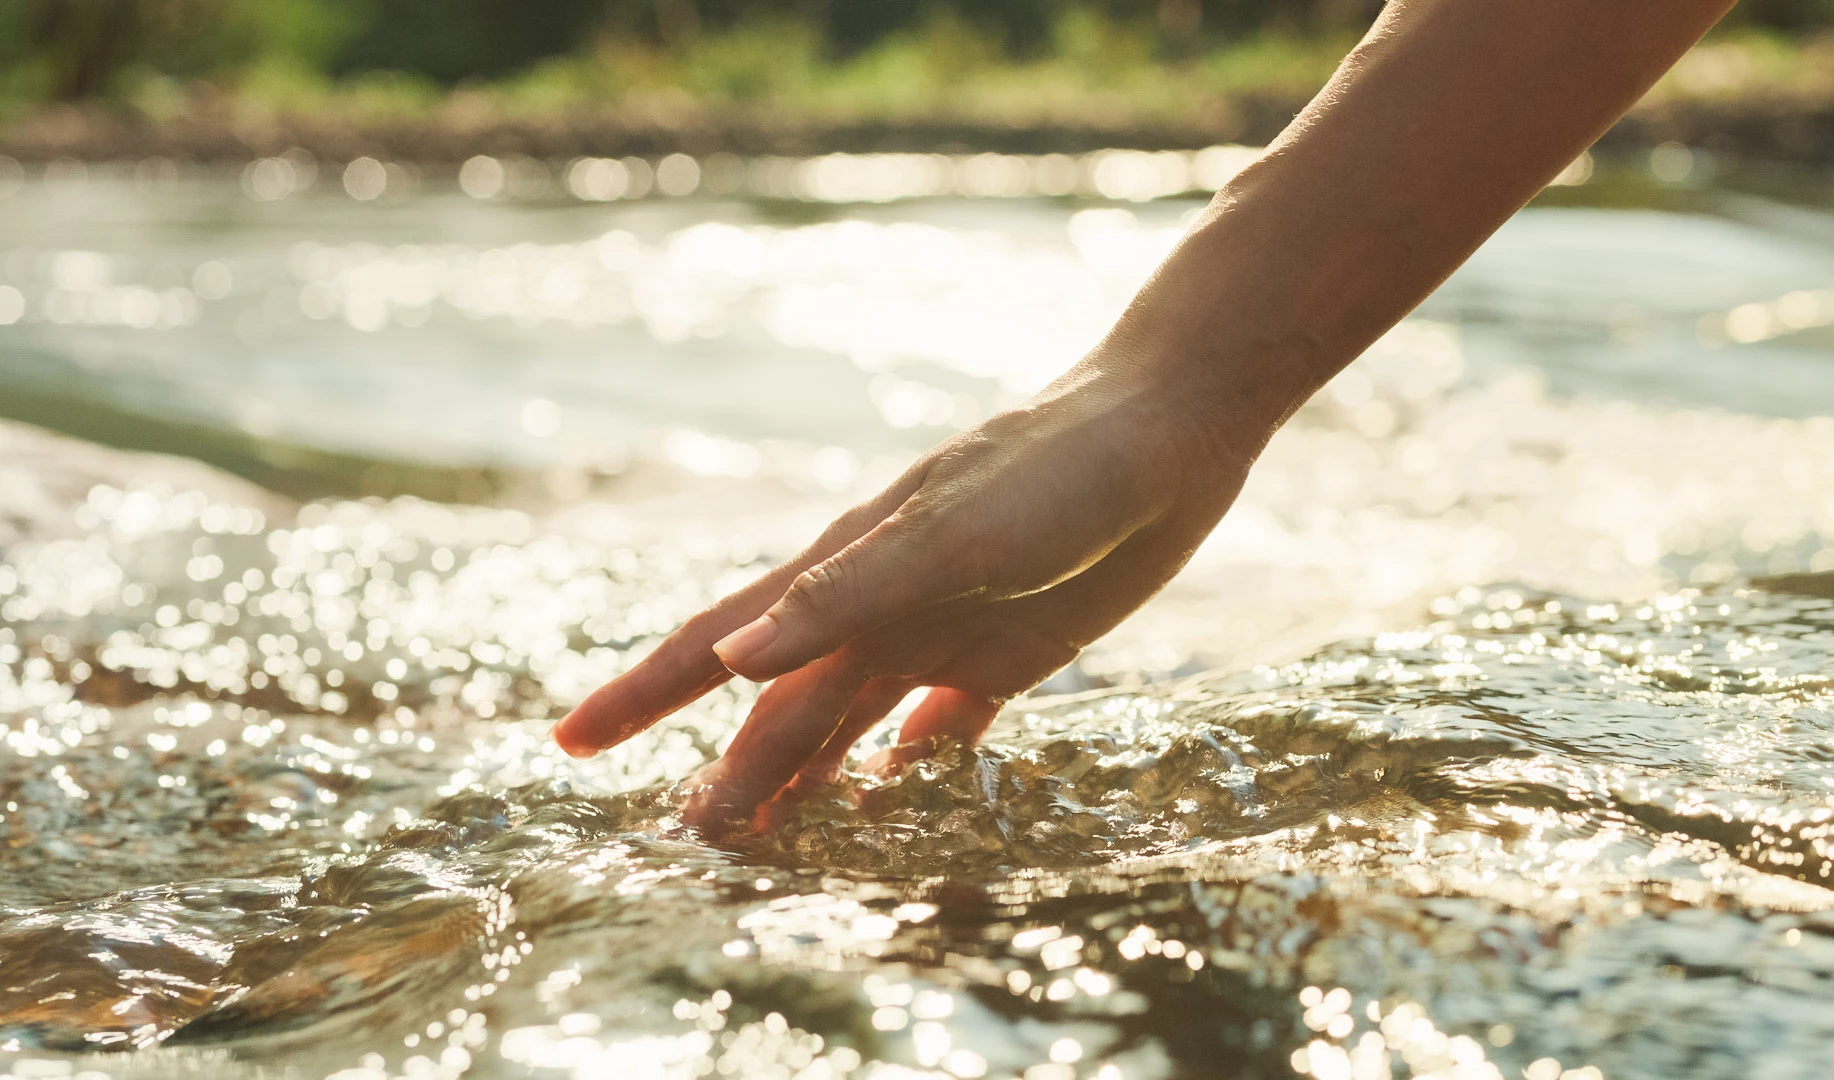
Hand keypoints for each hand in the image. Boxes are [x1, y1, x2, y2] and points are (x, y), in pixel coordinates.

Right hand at [551, 358, 1256, 833]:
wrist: (1165, 432)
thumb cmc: (1053, 471)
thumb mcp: (950, 533)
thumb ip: (844, 596)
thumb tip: (730, 666)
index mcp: (843, 575)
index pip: (718, 646)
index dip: (642, 696)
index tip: (571, 746)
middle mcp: (876, 610)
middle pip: (781, 710)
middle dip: (731, 776)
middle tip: (690, 849)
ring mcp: (937, 633)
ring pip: (848, 727)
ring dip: (806, 783)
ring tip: (766, 845)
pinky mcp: (1005, 654)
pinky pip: (939, 729)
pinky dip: (908, 769)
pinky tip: (890, 802)